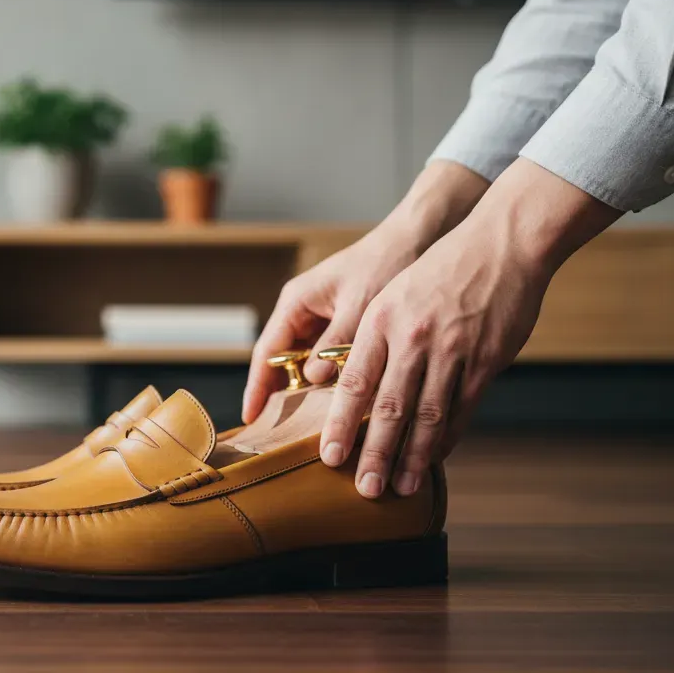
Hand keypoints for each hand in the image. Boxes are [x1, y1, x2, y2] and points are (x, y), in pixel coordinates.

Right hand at [243, 162, 488, 423]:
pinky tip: (348, 409)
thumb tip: (311, 379)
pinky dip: (339, 385)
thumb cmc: (387, 261)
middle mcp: (306, 314)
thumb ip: (336, 342)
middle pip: (283, 365)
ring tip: (314, 430)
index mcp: (297, 302)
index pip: (266, 352)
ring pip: (309, 368)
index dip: (257, 388)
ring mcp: (325, 322)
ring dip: (312, 395)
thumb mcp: (360, 304)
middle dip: (282, 399)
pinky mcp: (347, 330)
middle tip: (281, 435)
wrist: (421, 238)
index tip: (252, 419)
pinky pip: (334, 364)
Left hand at [321, 159, 622, 497]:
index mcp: (381, 322)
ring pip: (428, 415)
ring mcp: (451, 351)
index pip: (354, 383)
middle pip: (390, 408)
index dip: (341, 425)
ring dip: (413, 456)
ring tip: (401, 486)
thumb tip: (352, 390)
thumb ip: (372, 343)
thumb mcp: (391, 297)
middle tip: (364, 489)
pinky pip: (462, 408)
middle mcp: (413, 339)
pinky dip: (447, 437)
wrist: (499, 245)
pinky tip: (436, 457)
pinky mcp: (485, 360)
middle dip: (375, 454)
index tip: (330, 457)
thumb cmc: (437, 273)